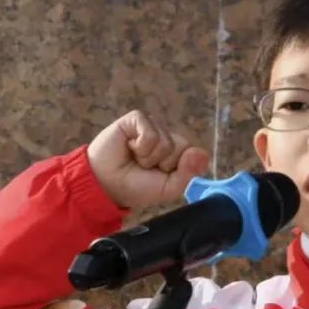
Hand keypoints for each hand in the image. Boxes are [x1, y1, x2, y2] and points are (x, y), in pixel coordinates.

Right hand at [86, 110, 209, 209]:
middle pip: (182, 147)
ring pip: (166, 142)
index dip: (177, 170)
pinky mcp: (137, 119)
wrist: (106, 184)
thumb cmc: (136, 186)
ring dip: (149, 157)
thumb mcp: (168, 189)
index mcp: (177, 152)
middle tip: (145, 167)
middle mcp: (167, 136)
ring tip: (135, 159)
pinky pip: (151, 133)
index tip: (161, 176)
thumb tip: (202, 153)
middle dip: (164, 164)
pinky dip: (140, 147)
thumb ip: (188, 174)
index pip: (193, 155)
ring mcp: (153, 126)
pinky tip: (129, 148)